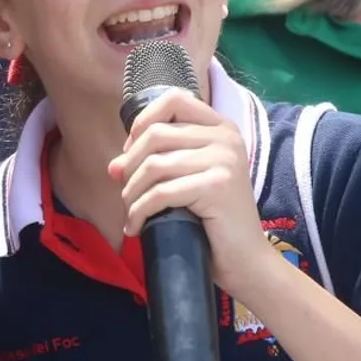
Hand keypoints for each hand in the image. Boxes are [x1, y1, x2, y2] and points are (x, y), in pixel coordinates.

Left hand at [107, 89, 260, 279]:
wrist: (246, 260)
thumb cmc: (214, 221)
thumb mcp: (188, 180)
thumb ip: (159, 162)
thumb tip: (114, 165)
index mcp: (221, 128)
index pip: (174, 99)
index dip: (143, 121)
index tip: (130, 152)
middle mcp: (226, 138)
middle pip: (156, 134)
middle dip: (130, 165)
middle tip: (125, 193)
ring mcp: (224, 160)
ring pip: (154, 165)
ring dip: (131, 193)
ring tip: (130, 213)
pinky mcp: (217, 186)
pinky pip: (161, 193)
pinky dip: (140, 211)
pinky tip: (136, 227)